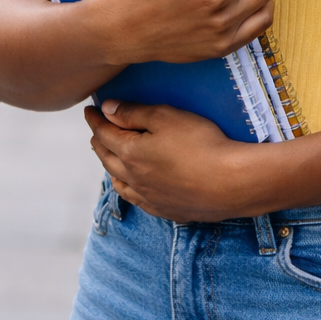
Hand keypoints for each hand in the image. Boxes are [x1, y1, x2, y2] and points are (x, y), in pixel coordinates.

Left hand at [86, 99, 259, 220]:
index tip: (90, 110)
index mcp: (130, 153)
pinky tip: (133, 186)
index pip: (104, 133)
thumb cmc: (200, 143)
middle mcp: (133, 178)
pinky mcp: (165, 210)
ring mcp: (148, 198)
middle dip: (98, 141)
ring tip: (109, 157)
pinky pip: (136, 199)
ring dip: (110, 166)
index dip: (95, 119)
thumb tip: (107, 110)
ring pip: (119, 181)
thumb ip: (133, 113)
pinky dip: (127, 187)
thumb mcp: (166, 117)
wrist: (230, 183)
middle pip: (107, 158)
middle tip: (96, 131)